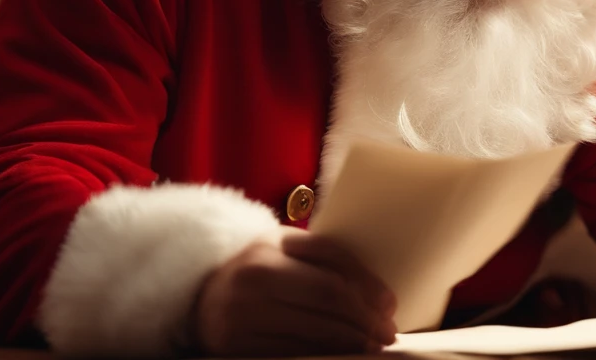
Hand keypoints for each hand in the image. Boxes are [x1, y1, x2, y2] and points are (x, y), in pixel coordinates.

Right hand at [191, 227, 397, 356]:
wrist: (205, 301)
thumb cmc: (259, 272)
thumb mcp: (287, 249)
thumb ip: (330, 259)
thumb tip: (381, 300)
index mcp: (268, 247)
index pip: (330, 266)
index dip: (367, 288)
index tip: (390, 305)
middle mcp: (252, 280)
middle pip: (326, 300)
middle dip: (365, 319)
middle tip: (388, 333)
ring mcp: (242, 317)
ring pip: (314, 333)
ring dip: (352, 343)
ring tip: (372, 345)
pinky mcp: (238, 348)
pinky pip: (294, 355)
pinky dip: (325, 356)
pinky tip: (342, 354)